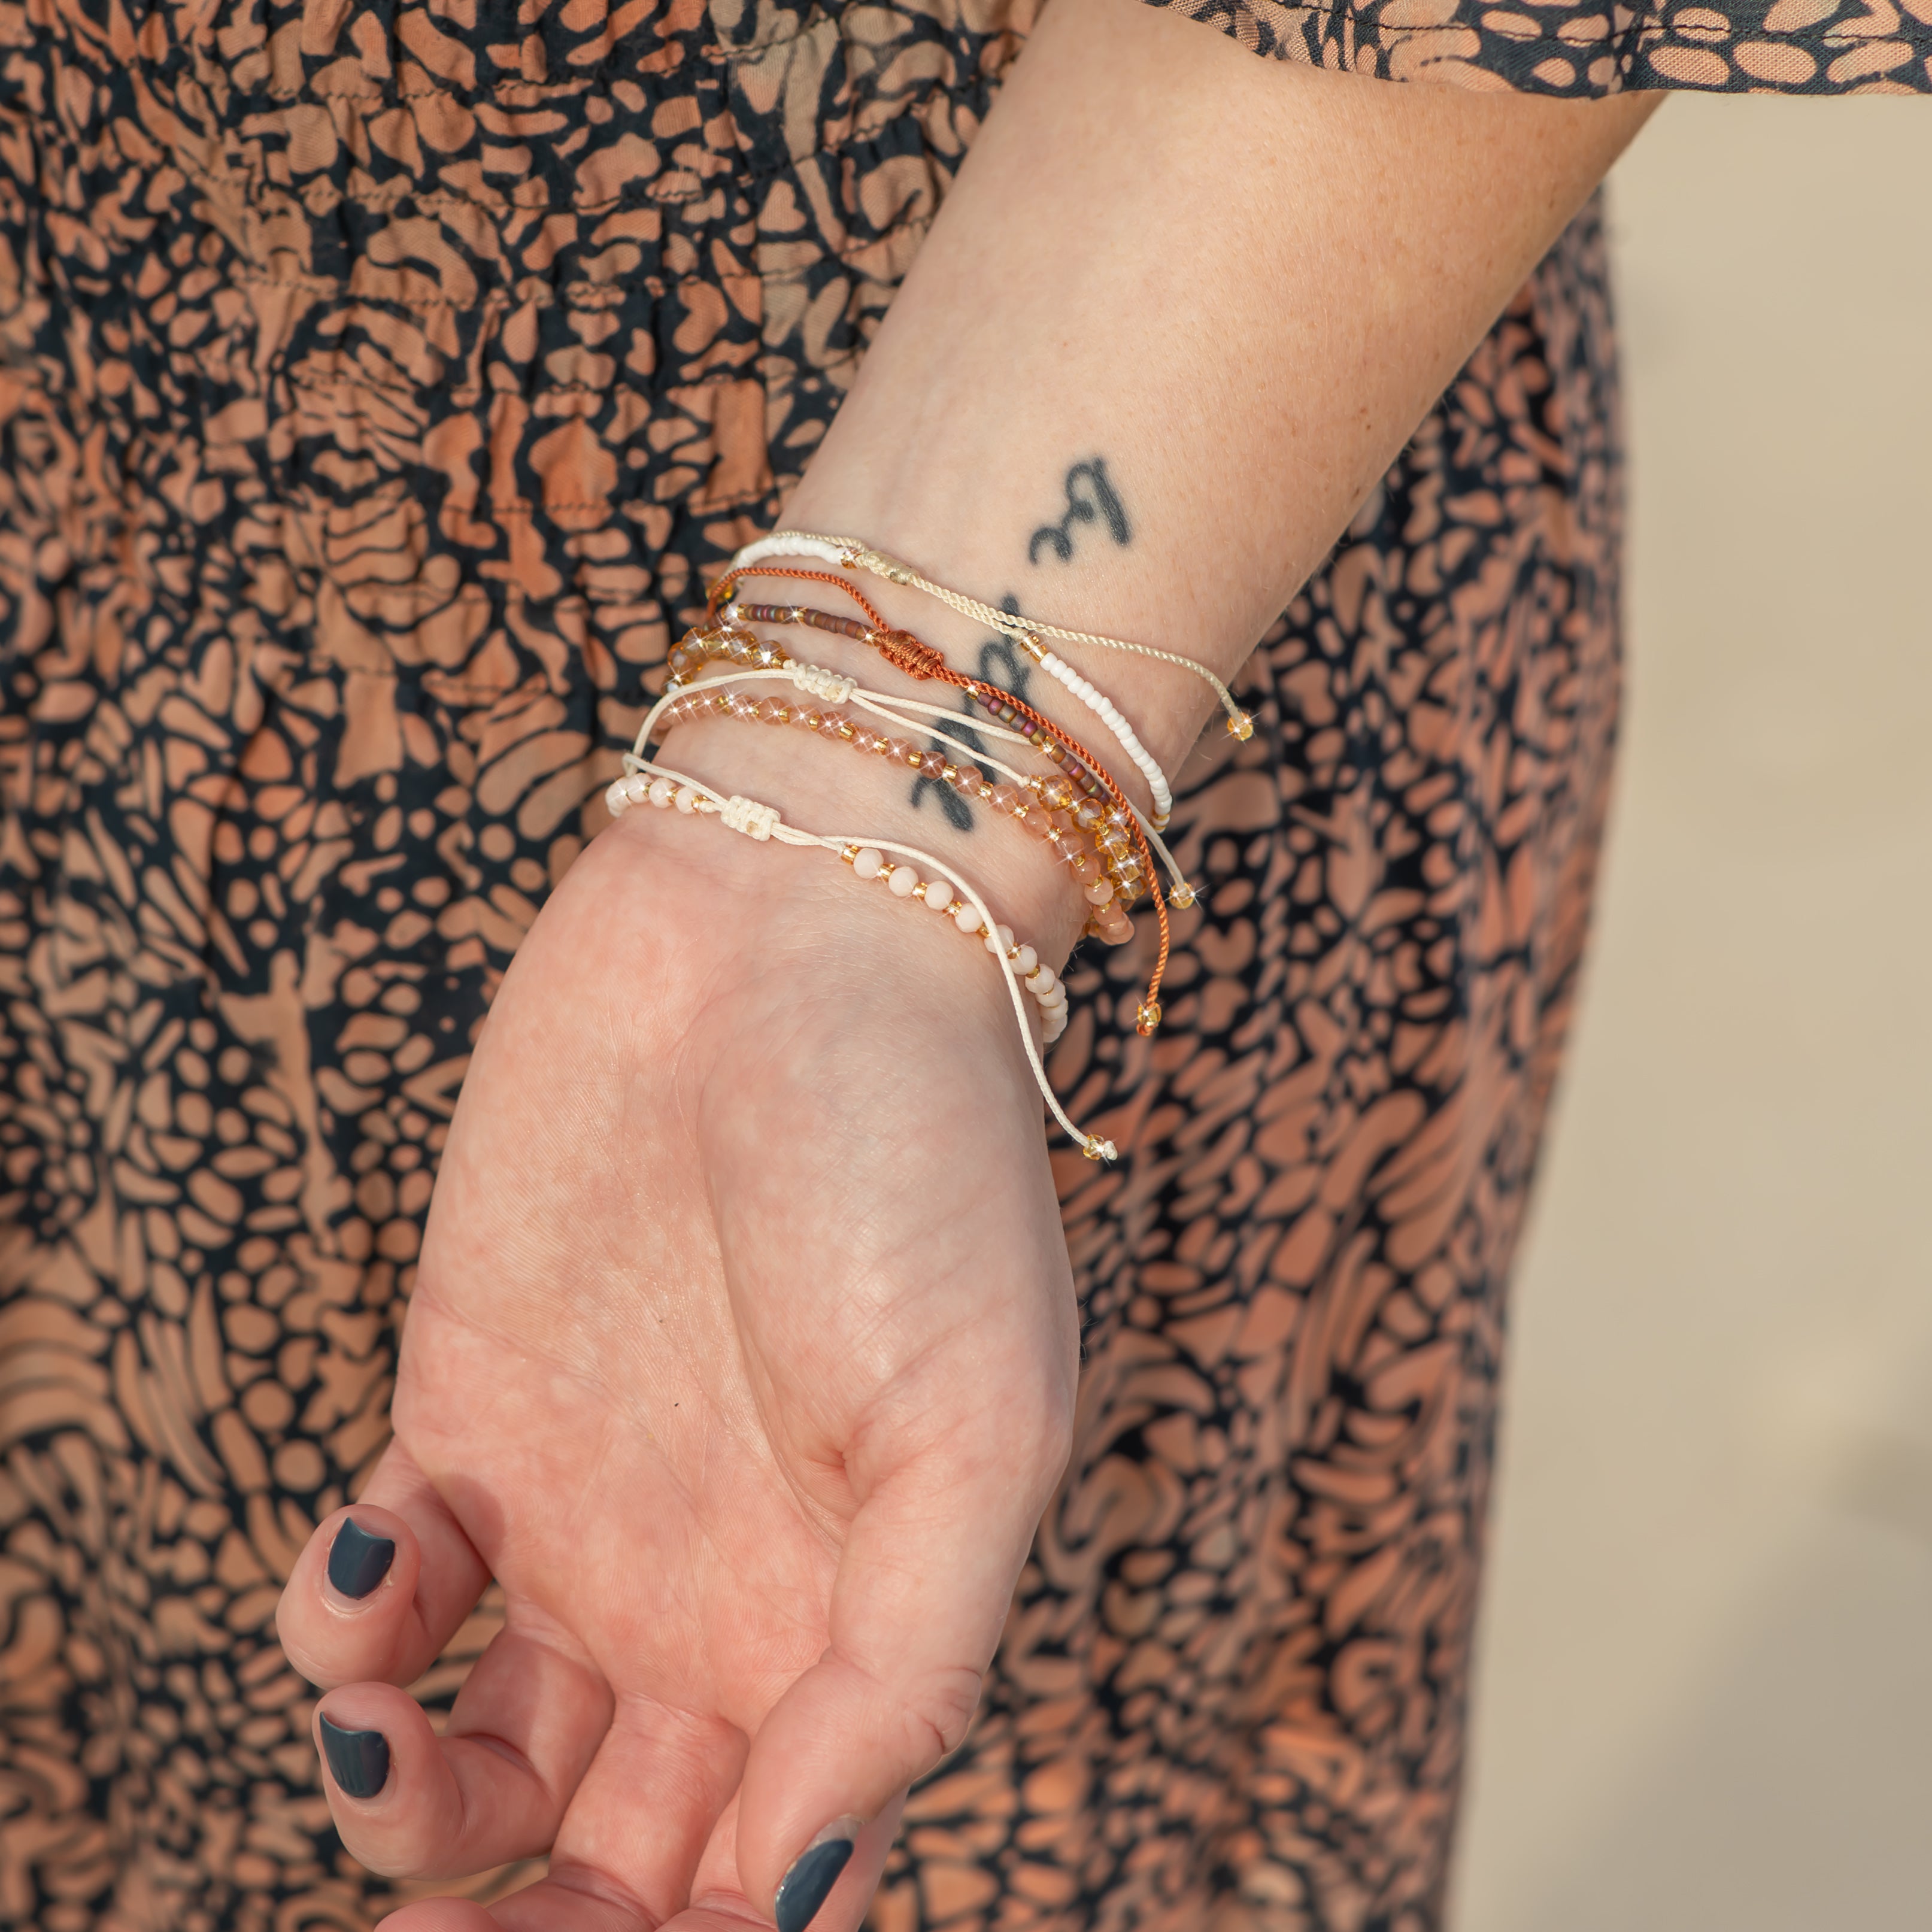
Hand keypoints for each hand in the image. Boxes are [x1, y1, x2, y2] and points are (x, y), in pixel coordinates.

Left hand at [275, 799, 1079, 1931]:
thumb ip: (906, 1664)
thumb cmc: (918, 1161)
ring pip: (471, 1759)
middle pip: (605, 1857)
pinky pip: (377, 1595)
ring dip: (402, 1811)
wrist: (793, 931)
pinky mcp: (467, 1408)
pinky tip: (358, 1580)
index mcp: (847, 1620)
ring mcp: (585, 1512)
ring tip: (377, 1745)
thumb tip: (793, 1886)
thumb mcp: (976, 1423)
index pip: (754, 1875)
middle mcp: (714, 1595)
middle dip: (522, 1931)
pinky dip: (339, 1634)